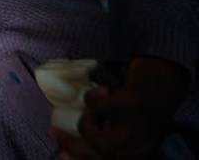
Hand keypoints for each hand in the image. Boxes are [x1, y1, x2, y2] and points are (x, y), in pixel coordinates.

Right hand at [51, 57, 188, 158]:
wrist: (166, 70)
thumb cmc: (141, 94)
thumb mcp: (126, 119)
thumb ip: (109, 128)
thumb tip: (75, 134)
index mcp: (138, 146)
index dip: (80, 158)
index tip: (60, 153)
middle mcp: (141, 142)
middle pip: (103, 156)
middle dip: (74, 146)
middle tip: (55, 132)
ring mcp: (139, 125)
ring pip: (104, 143)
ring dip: (87, 125)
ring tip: (92, 106)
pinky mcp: (135, 104)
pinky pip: (104, 109)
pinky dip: (95, 99)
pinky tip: (104, 89)